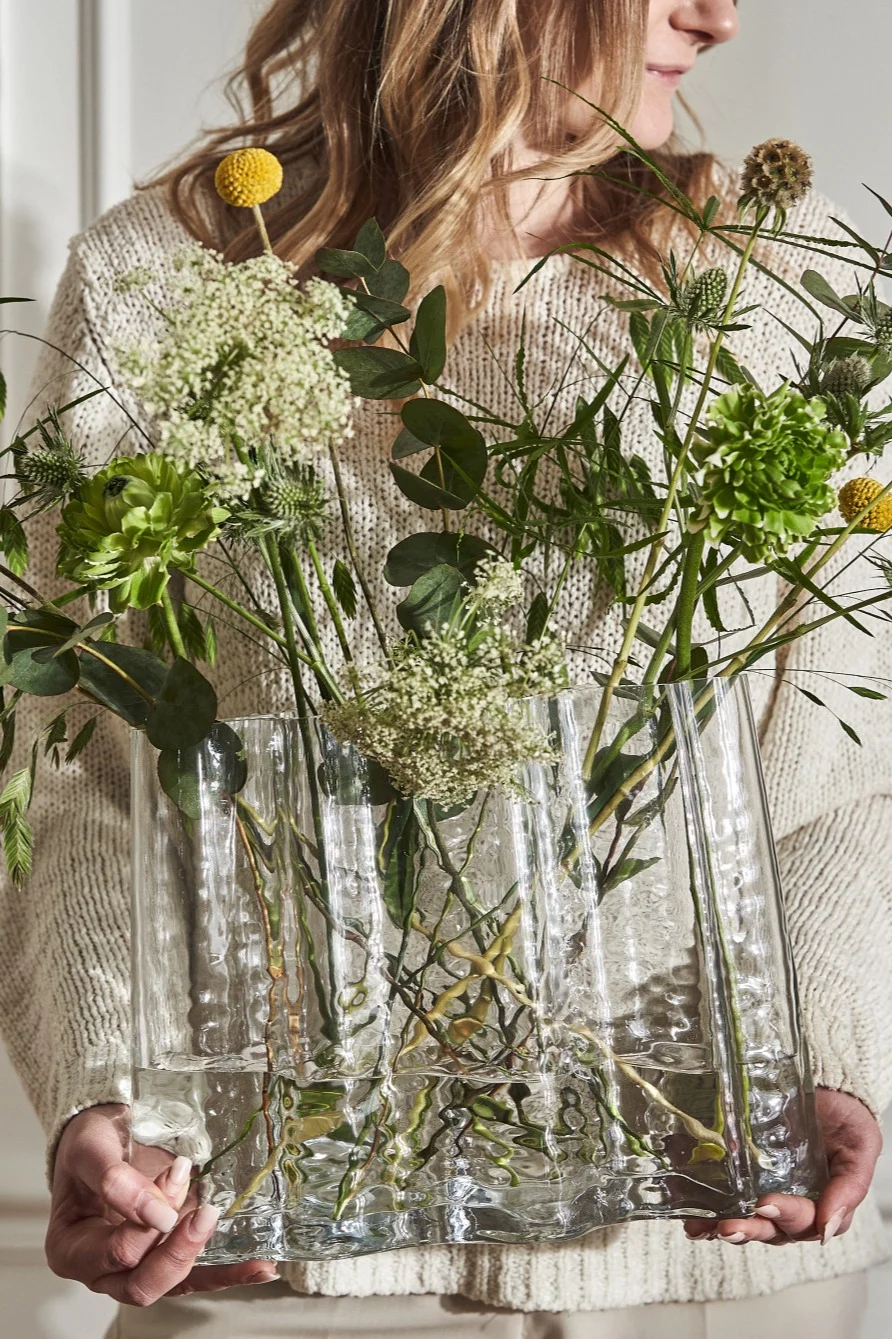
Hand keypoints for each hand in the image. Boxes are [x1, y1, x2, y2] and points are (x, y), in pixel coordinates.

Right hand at [45, 1103, 278, 1304]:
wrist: (105, 1137)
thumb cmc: (88, 1145)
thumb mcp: (91, 1150)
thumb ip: (114, 1179)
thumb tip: (156, 1212)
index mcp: (73, 1250)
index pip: (114, 1254)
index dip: (146, 1225)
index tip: (173, 1180)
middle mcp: (103, 1270)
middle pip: (142, 1285)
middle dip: (179, 1250)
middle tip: (205, 1211)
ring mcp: (138, 1266)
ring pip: (174, 1284)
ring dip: (208, 1263)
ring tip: (247, 1249)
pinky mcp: (168, 1257)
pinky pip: (198, 1276)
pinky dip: (229, 1273)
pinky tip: (260, 1267)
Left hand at [684, 1087, 882, 1245]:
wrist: (824, 1085)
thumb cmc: (846, 1117)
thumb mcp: (859, 1146)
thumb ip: (851, 1185)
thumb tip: (829, 1228)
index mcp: (822, 1202)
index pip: (804, 1221)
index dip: (785, 1216)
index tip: (765, 1204)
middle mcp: (790, 1201)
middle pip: (770, 1227)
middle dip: (749, 1229)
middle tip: (728, 1226)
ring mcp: (763, 1188)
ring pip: (746, 1218)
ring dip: (724, 1226)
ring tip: (703, 1228)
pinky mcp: (740, 1173)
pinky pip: (724, 1198)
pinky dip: (707, 1210)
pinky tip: (690, 1217)